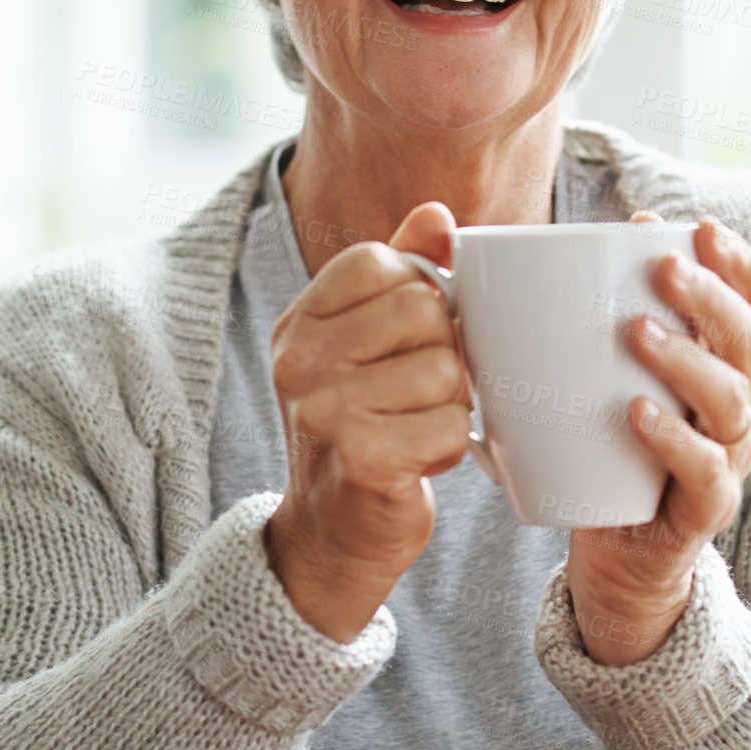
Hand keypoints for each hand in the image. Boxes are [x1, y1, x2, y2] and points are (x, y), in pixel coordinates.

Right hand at [265, 202, 473, 642]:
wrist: (330, 535)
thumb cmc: (360, 427)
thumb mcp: (364, 344)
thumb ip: (400, 274)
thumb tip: (437, 214)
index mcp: (300, 322)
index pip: (381, 262)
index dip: (416, 295)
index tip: (407, 339)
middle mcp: (300, 360)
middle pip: (422, 309)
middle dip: (442, 352)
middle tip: (419, 392)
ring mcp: (324, 409)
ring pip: (443, 369)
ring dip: (450, 404)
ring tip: (418, 426)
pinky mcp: (361, 458)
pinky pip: (449, 423)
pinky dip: (451, 446)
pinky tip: (421, 460)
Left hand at [565, 212, 750, 665]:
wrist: (614, 557)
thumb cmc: (599, 450)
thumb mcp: (592, 379)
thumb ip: (567, 322)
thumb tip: (496, 253)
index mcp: (717, 363)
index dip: (734, 260)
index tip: (694, 225)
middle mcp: (733, 405)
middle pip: (747, 340)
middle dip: (710, 296)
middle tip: (664, 266)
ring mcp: (725, 458)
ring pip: (731, 399)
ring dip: (687, 358)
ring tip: (638, 331)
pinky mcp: (703, 510)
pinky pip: (705, 472)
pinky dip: (674, 439)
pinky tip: (639, 412)